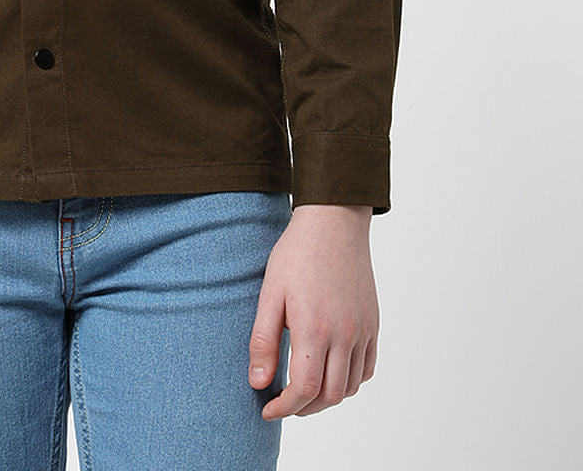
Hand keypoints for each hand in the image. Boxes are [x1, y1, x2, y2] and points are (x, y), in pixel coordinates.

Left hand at [248, 204, 377, 419]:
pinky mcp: (372, 324)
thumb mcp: (270, 293)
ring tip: (304, 389)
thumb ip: (264, 341)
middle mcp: (344, 335)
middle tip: (283, 402)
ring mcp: (363, 331)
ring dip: (327, 397)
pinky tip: (331, 371)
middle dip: (304, 408)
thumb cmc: (297, 253)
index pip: (304, 389)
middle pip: (330, 395)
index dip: (285, 407)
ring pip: (351, 387)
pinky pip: (367, 368)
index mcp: (314, 329)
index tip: (268, 409)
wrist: (333, 222)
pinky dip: (350, 381)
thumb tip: (258, 383)